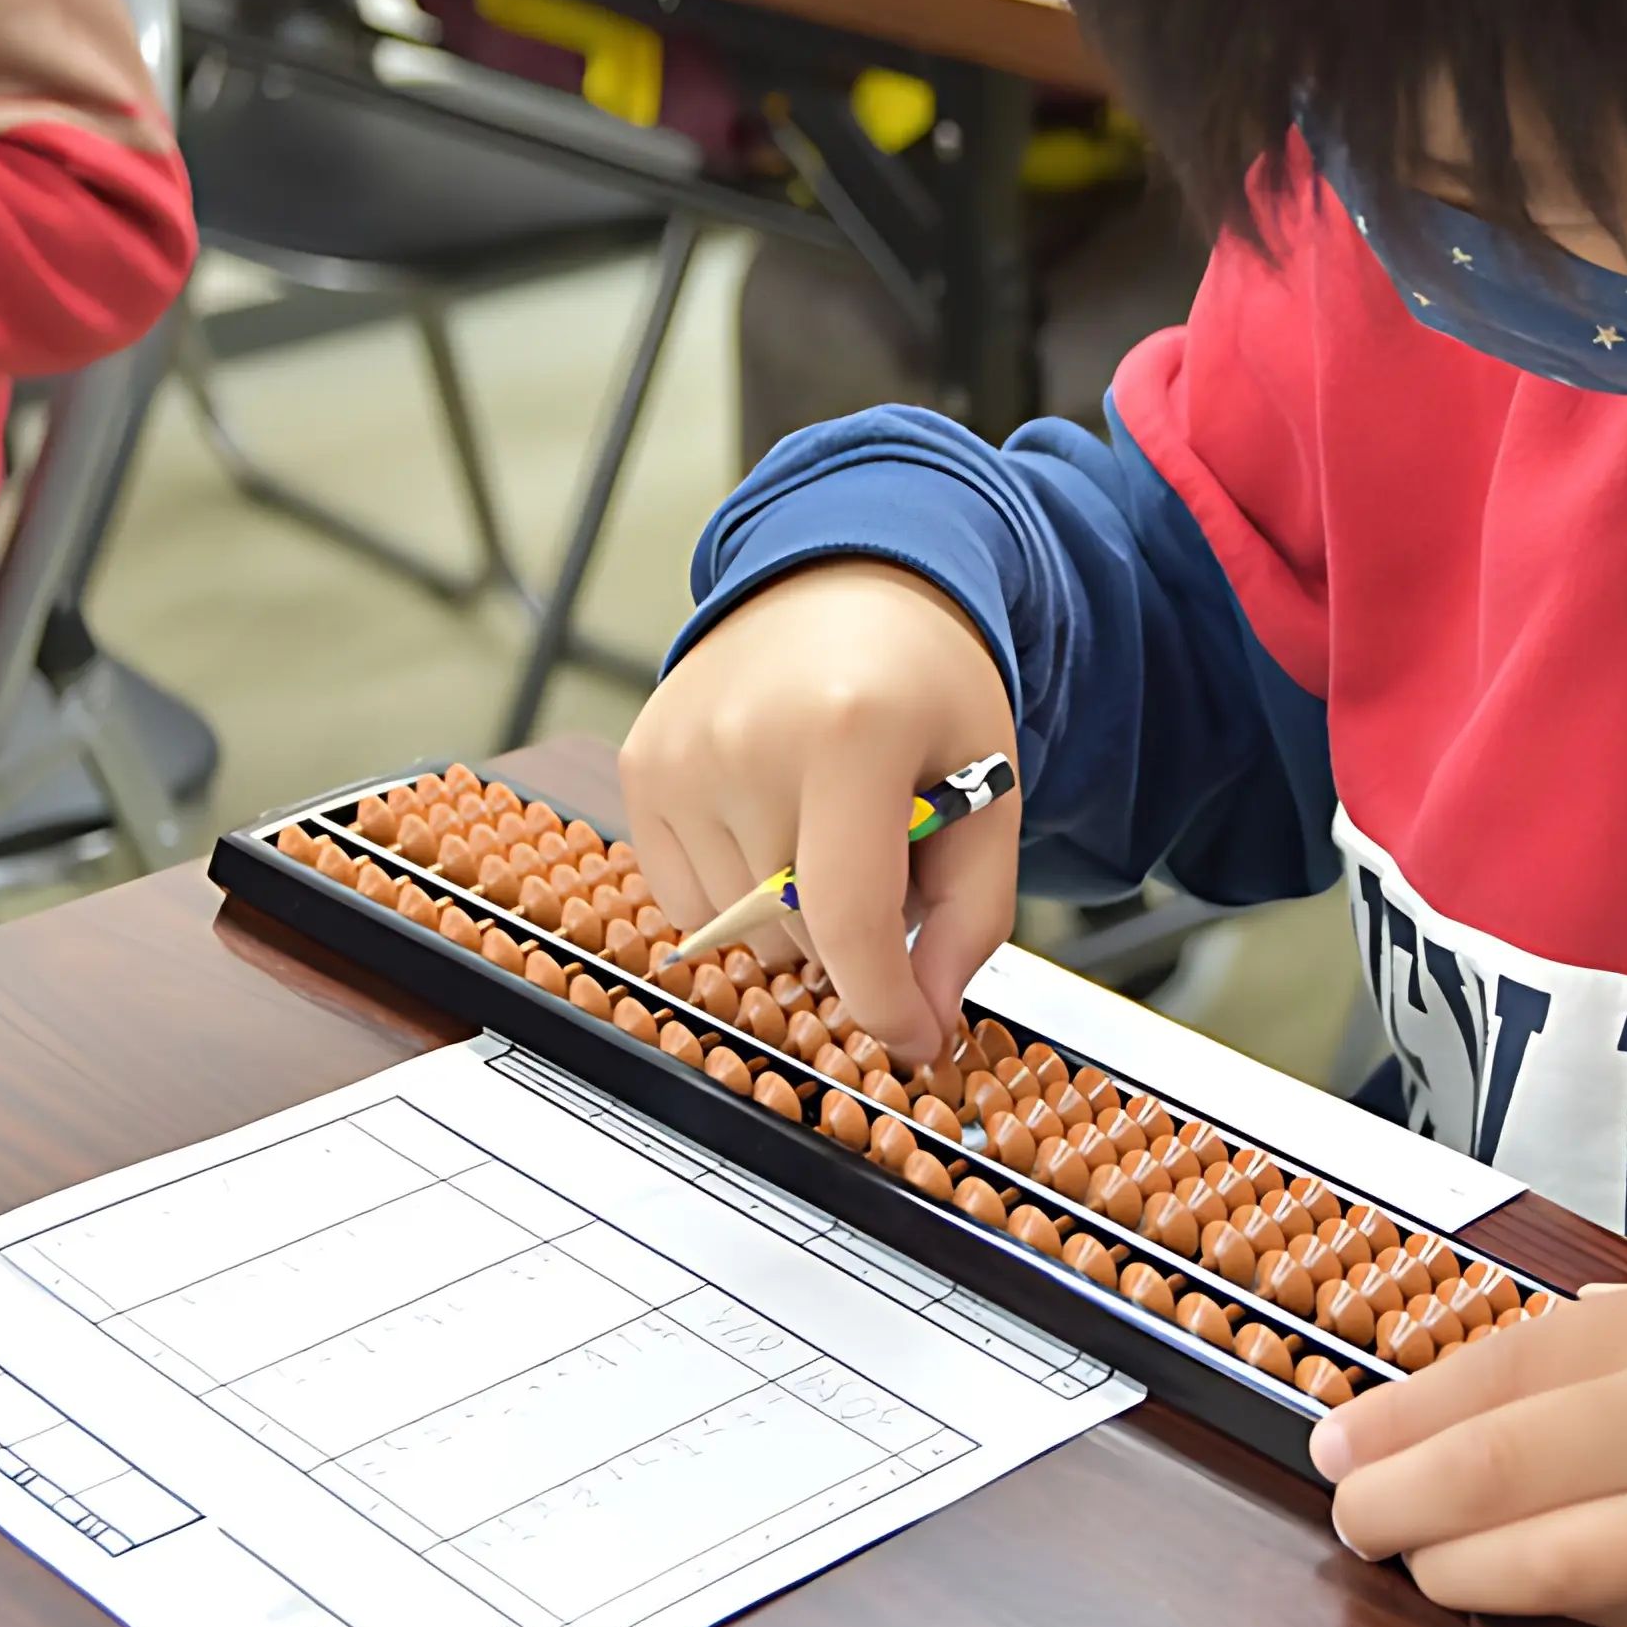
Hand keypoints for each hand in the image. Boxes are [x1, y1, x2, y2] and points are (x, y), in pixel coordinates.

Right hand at [620, 560, 1019, 1066]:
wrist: (849, 585)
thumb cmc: (925, 688)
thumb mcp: (987, 793)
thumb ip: (971, 918)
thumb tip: (922, 1023)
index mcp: (851, 733)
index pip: (849, 921)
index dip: (885, 1004)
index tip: (915, 1041)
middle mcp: (746, 740)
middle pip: (796, 936)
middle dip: (854, 935)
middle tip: (886, 859)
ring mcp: (679, 755)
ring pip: (739, 933)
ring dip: (793, 916)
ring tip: (827, 827)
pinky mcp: (639, 768)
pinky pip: (686, 901)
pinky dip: (739, 893)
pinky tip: (775, 824)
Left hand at [1311, 1270, 1626, 1626]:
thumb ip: (1586, 1349)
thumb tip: (1452, 1397)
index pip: (1498, 1374)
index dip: (1398, 1414)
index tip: (1335, 1438)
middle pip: (1501, 1472)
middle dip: (1398, 1500)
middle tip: (1350, 1512)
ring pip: (1554, 1568)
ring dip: (1460, 1570)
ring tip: (1416, 1559)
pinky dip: (1558, 1607)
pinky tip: (1516, 1588)